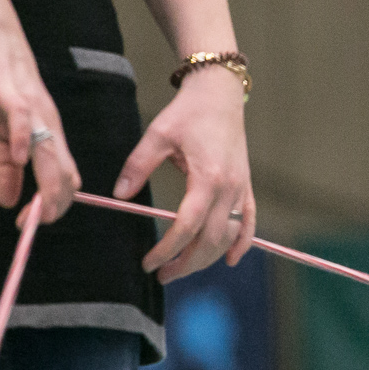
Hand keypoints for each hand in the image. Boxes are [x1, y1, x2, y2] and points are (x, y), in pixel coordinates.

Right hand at [0, 0, 80, 223]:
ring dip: (45, 181)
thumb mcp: (3, 132)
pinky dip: (21, 139)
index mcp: (50, 135)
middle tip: (38, 224)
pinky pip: (22, 117)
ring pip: (48, 149)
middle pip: (62, 170)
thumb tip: (10, 202)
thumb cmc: (3, 85)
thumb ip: (8, 168)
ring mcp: (33, 108)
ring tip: (37, 208)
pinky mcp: (12, 92)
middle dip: (54, 202)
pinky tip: (18, 157)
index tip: (37, 225)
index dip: (55, 204)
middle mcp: (49, 124)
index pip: (63, 178)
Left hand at [114, 65, 254, 283]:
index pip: (188, 226)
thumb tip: (120, 195)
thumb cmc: (187, 112)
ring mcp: (240, 189)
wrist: (220, 94)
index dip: (168, 249)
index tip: (148, 263)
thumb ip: (138, 166)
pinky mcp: (245, 187)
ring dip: (207, 258)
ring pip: (228, 236)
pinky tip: (230, 260)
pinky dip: (241, 243)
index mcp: (207, 178)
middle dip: (186, 263)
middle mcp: (228, 188)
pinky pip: (248, 222)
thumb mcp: (157, 134)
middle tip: (161, 276)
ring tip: (182, 269)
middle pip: (211, 240)